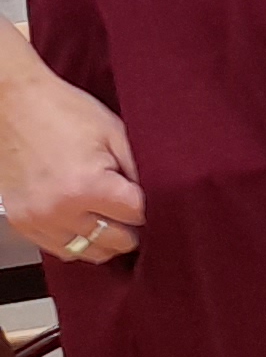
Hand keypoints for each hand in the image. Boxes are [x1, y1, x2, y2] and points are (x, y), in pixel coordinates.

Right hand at [0, 65, 144, 264]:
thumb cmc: (62, 111)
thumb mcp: (115, 133)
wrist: (12, 104)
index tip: (152, 198)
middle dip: (132, 226)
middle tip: (133, 208)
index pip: (139, 216)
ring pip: (90, 252)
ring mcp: (38, 219)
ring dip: (107, 238)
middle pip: (117, 241)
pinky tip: (88, 221)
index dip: (152, 206)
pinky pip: (61, 249)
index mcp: (87, 186)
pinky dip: (79, 240)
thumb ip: (140, 170)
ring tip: (113, 217)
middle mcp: (59, 209)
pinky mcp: (22, 222)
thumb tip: (160, 198)